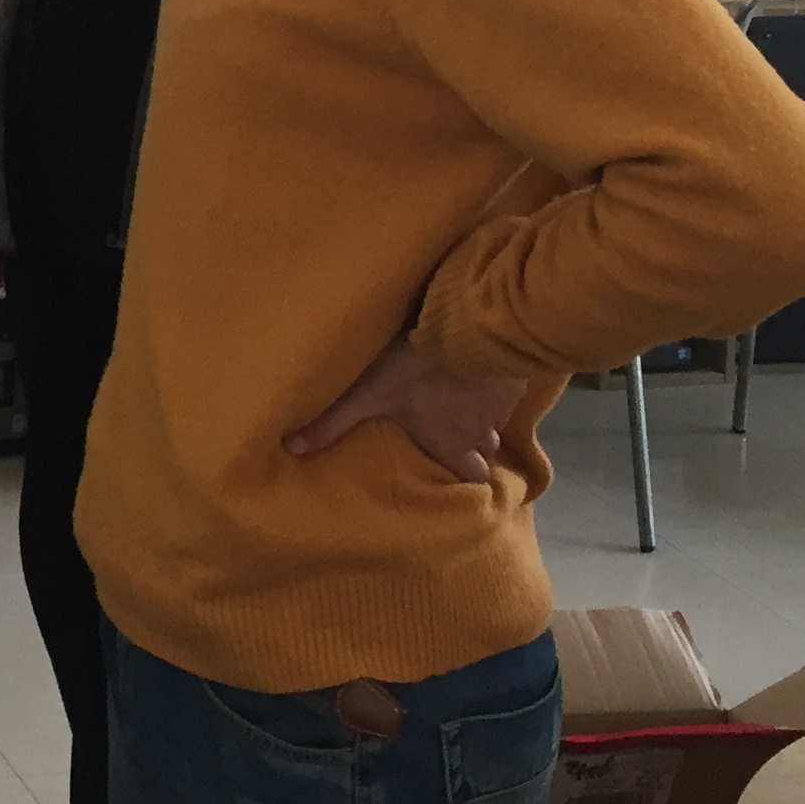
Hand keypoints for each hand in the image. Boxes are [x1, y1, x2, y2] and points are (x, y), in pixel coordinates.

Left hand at [284, 335, 530, 484]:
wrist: (470, 326)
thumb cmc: (415, 367)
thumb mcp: (367, 392)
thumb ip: (332, 421)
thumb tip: (289, 449)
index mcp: (450, 442)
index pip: (468, 477)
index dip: (463, 477)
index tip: (455, 474)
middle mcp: (482, 431)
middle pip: (487, 452)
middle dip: (476, 448)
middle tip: (460, 436)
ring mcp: (502, 404)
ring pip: (497, 418)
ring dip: (484, 412)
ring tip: (466, 399)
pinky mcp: (515, 374)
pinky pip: (509, 386)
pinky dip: (496, 381)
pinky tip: (481, 367)